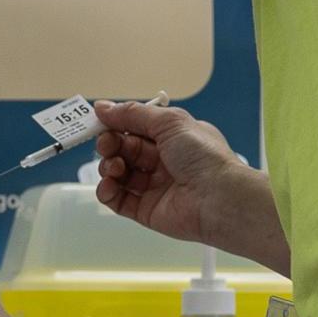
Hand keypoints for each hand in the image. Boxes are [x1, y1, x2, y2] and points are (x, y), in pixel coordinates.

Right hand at [93, 101, 289, 275]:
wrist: (219, 198)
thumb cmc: (203, 156)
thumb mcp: (170, 122)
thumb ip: (134, 114)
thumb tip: (103, 107)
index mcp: (171, 138)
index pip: (135, 128)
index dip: (116, 124)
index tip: (98, 121)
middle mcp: (162, 161)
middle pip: (124, 150)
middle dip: (110, 145)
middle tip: (107, 145)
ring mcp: (154, 186)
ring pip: (118, 174)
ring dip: (109, 167)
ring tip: (115, 167)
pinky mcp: (146, 210)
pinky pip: (118, 200)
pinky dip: (107, 191)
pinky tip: (108, 185)